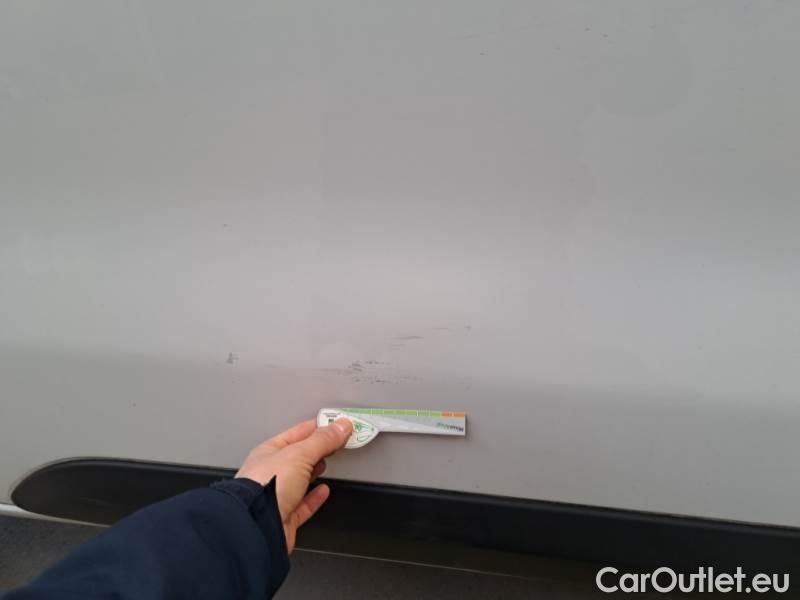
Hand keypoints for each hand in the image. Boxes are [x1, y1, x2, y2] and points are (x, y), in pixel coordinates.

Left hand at [235, 418, 351, 551]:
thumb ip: (322, 440)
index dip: (317, 427)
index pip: (297, 433)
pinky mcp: (284, 518)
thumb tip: (341, 426)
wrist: (257, 526)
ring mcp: (276, 496)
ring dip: (313, 470)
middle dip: (316, 447)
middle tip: (336, 440)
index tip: (336, 424)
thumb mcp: (299, 454)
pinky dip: (314, 498)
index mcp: (269, 452)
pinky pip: (302, 505)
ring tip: (326, 462)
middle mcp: (270, 473)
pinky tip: (323, 491)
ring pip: (299, 480)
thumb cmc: (265, 486)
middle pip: (297, 456)